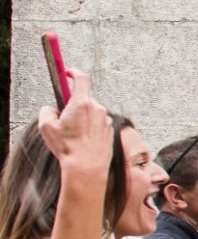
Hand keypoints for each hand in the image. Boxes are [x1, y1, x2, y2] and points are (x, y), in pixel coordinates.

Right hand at [36, 70, 112, 184]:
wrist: (87, 166)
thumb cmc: (68, 147)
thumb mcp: (46, 126)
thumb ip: (47, 110)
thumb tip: (52, 109)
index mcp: (82, 103)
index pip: (81, 78)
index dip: (73, 73)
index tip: (68, 73)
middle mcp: (97, 108)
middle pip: (84, 98)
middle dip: (73, 105)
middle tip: (64, 118)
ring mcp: (106, 119)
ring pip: (91, 112)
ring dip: (82, 118)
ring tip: (74, 134)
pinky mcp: (110, 130)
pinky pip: (97, 123)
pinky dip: (90, 127)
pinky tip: (83, 140)